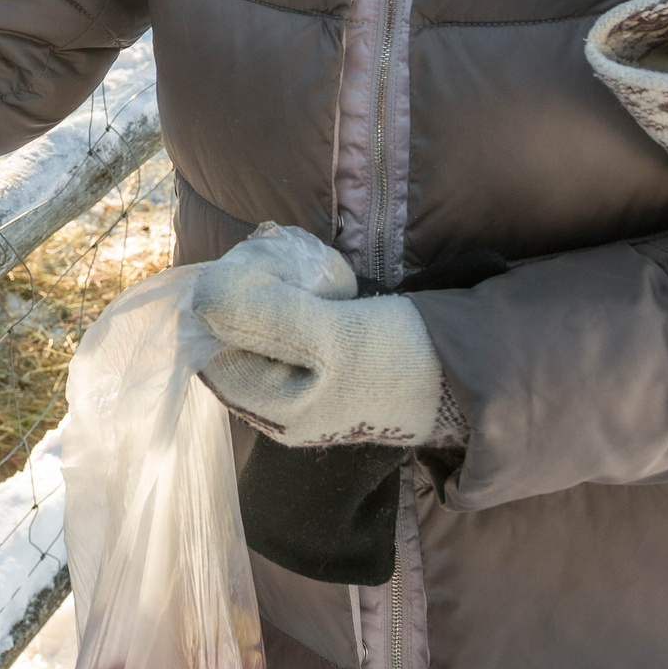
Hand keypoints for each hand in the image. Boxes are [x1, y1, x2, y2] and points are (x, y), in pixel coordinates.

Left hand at [191, 258, 443, 447]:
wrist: (467, 373)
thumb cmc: (401, 360)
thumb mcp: (333, 334)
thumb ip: (266, 314)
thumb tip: (199, 297)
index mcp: (272, 408)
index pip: (211, 347)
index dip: (224, 300)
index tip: (259, 266)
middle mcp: (278, 404)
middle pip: (232, 336)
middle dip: (252, 290)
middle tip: (286, 260)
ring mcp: (301, 384)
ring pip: (260, 325)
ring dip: (276, 288)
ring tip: (313, 274)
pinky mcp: (323, 363)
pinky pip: (288, 324)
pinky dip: (298, 297)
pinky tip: (325, 284)